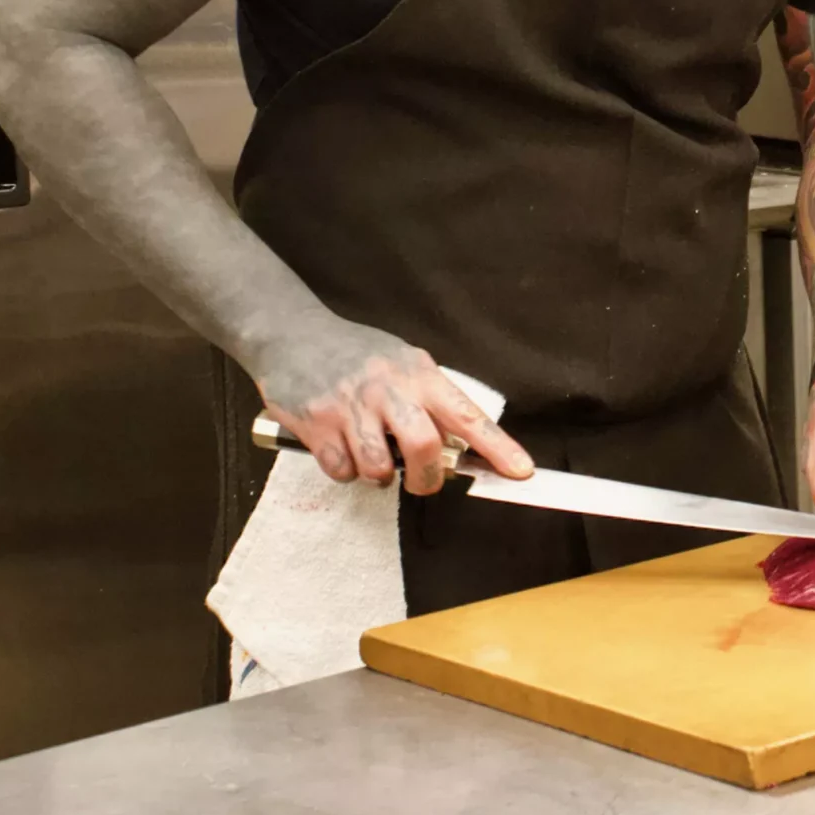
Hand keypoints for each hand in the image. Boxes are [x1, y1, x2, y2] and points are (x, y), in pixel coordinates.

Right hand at [252, 314, 531, 492]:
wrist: (292, 333)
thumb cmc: (357, 355)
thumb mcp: (402, 363)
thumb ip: (429, 401)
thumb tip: (461, 448)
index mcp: (418, 373)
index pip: (467, 414)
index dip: (498, 447)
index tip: (522, 472)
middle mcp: (388, 387)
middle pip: (425, 447)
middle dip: (427, 478)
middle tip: (421, 480)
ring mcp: (350, 405)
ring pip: (379, 468)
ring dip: (378, 475)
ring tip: (371, 454)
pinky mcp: (316, 422)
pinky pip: (341, 471)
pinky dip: (344, 471)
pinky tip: (340, 447)